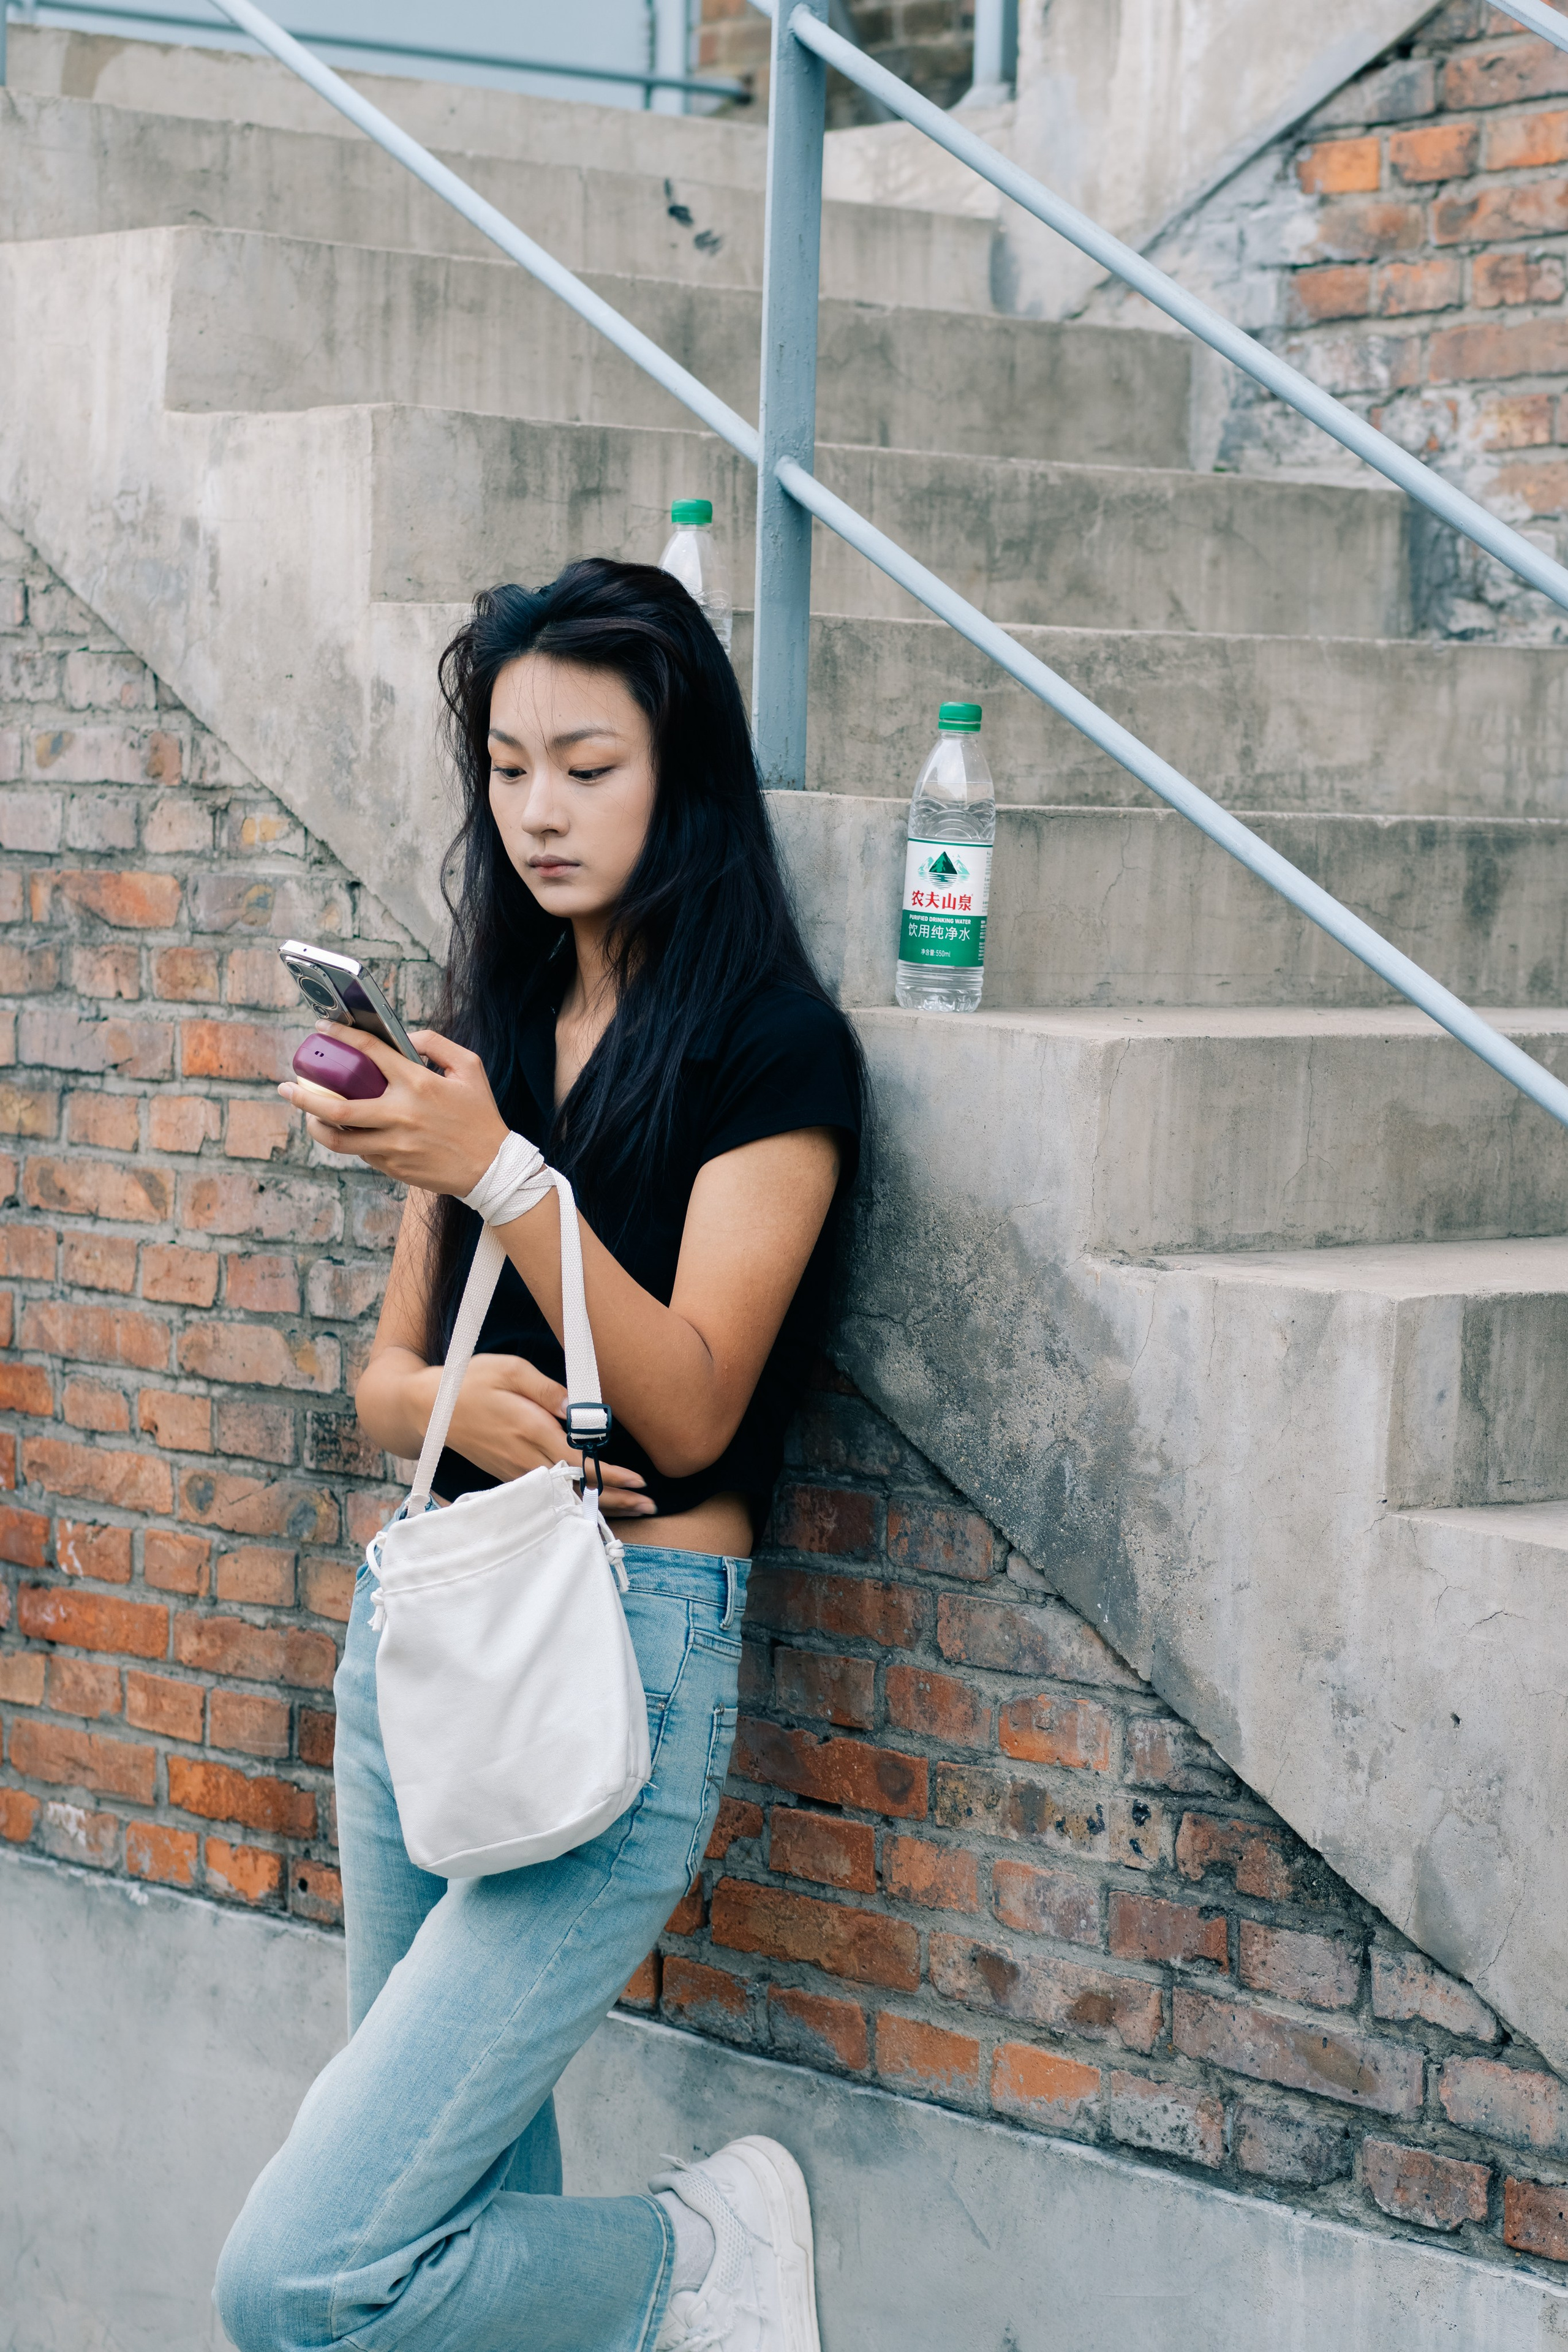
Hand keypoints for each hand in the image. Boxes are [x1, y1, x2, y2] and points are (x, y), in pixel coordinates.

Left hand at [278, 1024, 509, 1197]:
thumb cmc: (480, 1115)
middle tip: (286, 1088)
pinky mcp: (393, 1167)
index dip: (340, 1036)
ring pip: (339, 1139)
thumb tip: (405, 1037)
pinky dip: (347, 1140)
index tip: (321, 1029)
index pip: (368, 1053)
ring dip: (315, 1125)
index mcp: (418, 1083)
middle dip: (303, 1096)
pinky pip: (360, 1152)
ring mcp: (394, 1145)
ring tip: (307, 1115)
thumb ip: (436, 1044)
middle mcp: (400, 1114)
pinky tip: (343, 1131)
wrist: (492, 1168)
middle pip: (337, 1106)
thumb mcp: (470, 1068)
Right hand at [446, 1355, 655, 1517]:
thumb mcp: (510, 1369)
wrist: (427, 1409)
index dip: (611, 1474)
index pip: (579, 1461)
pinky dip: (573, 1501)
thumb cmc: (471, 1382)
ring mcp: (515, 1471)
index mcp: (530, 1430)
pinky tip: (592, 1502)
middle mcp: (524, 1457)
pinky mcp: (508, 1474)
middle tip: (649, 1506)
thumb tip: (578, 1407)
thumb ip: (547, 1388)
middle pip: (577, 1487)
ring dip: (599, 1503)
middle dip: (615, 1499)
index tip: (639, 1481)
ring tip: (632, 1509)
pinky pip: (547, 1495)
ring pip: (564, 1496)